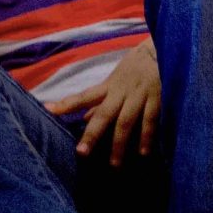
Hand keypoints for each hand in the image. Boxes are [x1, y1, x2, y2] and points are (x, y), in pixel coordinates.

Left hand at [46, 38, 160, 161]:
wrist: (164, 48)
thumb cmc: (137, 67)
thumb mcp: (116, 79)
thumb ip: (101, 99)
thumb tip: (84, 116)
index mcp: (109, 86)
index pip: (85, 96)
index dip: (67, 103)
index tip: (49, 109)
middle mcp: (121, 91)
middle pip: (104, 114)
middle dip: (92, 133)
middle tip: (82, 153)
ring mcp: (139, 95)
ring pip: (126, 122)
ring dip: (120, 143)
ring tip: (114, 163)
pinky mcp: (157, 98)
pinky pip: (151, 120)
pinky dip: (147, 136)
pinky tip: (143, 152)